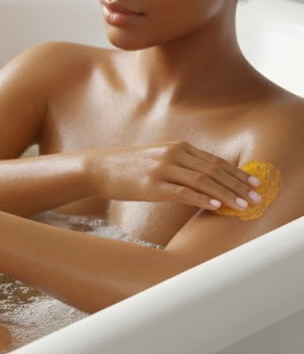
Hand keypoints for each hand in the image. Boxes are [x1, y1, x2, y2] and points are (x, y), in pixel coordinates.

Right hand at [86, 141, 261, 210]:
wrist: (98, 168)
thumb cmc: (127, 167)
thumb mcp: (157, 159)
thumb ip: (180, 164)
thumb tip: (203, 180)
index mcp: (177, 147)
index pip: (215, 161)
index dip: (237, 173)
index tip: (254, 184)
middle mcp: (173, 155)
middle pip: (215, 170)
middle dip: (238, 185)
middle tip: (256, 198)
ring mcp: (163, 169)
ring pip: (204, 181)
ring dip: (227, 194)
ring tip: (242, 206)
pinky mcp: (153, 185)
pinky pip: (183, 192)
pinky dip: (202, 198)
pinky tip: (216, 205)